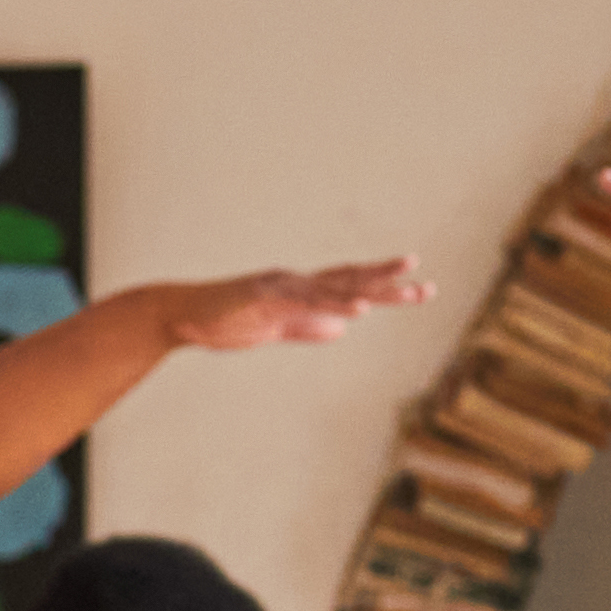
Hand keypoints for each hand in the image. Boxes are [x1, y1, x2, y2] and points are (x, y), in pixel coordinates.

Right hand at [148, 259, 433, 354]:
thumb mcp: (274, 329)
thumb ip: (307, 328)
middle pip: (352, 280)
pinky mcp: (266, 298)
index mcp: (300, 291)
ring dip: (372, 292)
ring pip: (336, 288)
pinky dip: (334, 305)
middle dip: (391, 284)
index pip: (349, 285)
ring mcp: (283, 287)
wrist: (183, 316)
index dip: (382, 285)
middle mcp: (297, 282)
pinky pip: (306, 303)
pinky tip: (358, 310)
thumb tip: (342, 329)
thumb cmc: (223, 322)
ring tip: (405, 293)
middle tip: (428, 288)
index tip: (416, 286)